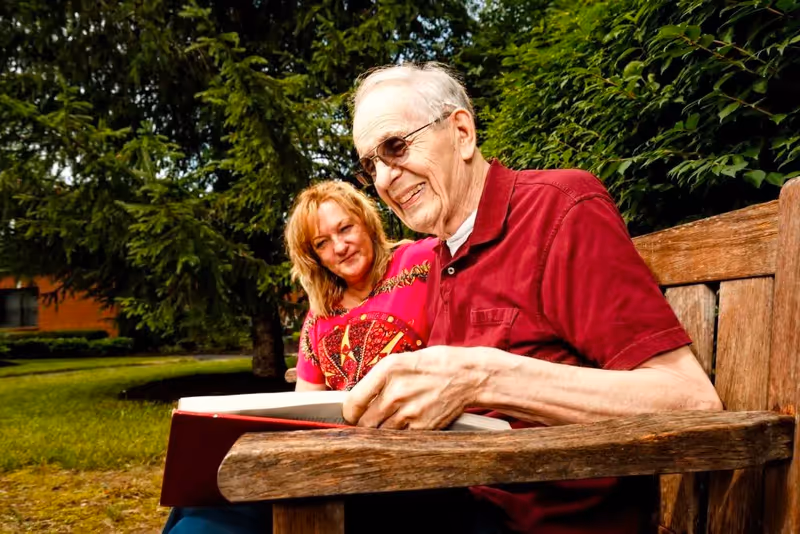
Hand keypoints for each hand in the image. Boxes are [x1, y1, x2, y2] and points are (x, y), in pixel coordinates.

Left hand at [342, 345, 482, 429]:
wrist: (468, 375)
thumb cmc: (436, 364)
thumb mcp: (402, 360)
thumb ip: (380, 378)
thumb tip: (360, 397)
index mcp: (388, 369)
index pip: (353, 401)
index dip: (349, 412)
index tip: (352, 414)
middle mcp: (396, 391)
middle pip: (365, 422)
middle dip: (364, 424)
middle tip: (369, 420)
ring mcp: (409, 412)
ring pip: (380, 433)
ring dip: (381, 431)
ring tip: (389, 422)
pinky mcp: (422, 427)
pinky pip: (399, 439)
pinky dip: (399, 436)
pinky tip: (405, 425)